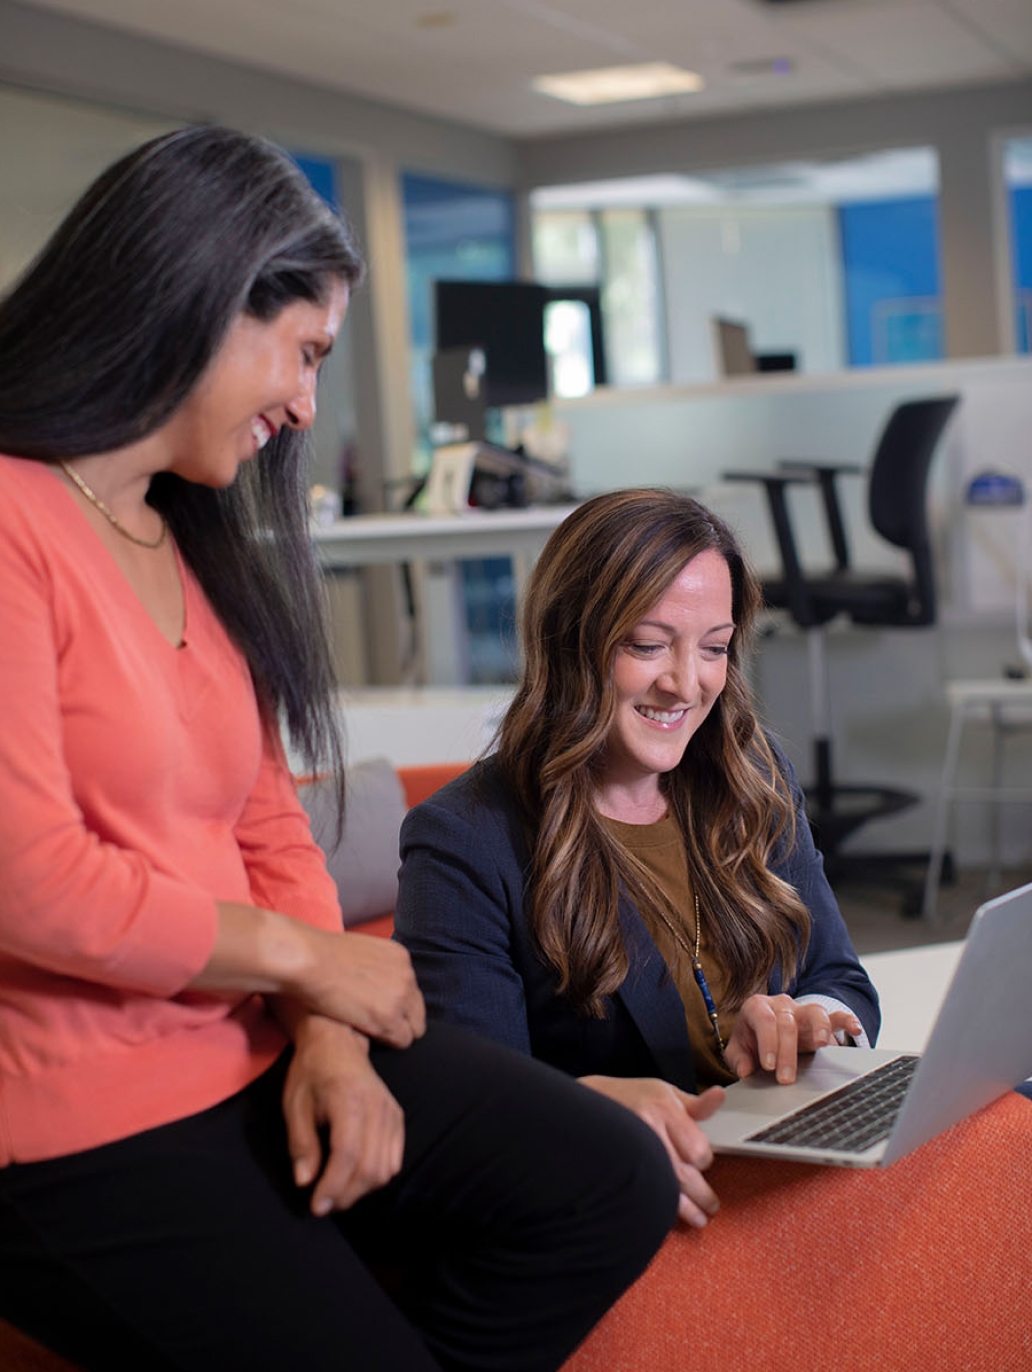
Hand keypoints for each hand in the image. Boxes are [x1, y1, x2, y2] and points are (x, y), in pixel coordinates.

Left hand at [282, 1013, 404, 1215]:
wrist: (338, 1041)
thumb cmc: (311, 1072)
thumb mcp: (295, 1105)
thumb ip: (301, 1144)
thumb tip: (305, 1182)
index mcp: (350, 1101)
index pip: (348, 1154)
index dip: (333, 1186)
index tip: (316, 1207)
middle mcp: (377, 1108)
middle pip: (371, 1167)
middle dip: (346, 1195)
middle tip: (323, 1204)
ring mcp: (391, 1112)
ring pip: (386, 1168)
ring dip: (362, 1190)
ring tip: (337, 1193)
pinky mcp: (397, 1117)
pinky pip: (395, 1159)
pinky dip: (378, 1176)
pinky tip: (356, 1177)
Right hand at [292, 928, 425, 1048]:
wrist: (310, 961)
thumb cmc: (321, 955)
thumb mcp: (359, 951)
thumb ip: (372, 965)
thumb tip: (368, 977)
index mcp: (400, 957)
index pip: (411, 989)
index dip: (395, 1003)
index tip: (379, 1009)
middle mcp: (407, 976)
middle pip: (417, 1010)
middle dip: (401, 1019)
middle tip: (377, 1026)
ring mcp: (401, 998)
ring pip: (414, 1028)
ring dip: (395, 1032)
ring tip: (372, 1033)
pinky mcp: (389, 1018)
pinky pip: (403, 1040)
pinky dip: (389, 1043)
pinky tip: (370, 1038)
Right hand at [579, 1075, 724, 1228]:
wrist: (590, 1105)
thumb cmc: (631, 1096)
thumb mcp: (665, 1092)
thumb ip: (696, 1105)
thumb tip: (719, 1096)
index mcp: (663, 1110)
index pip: (698, 1149)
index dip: (703, 1161)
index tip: (701, 1163)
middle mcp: (648, 1131)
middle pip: (685, 1175)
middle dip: (702, 1194)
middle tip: (711, 1204)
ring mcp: (632, 1153)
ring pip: (667, 1191)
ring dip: (688, 1209)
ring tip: (700, 1218)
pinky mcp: (621, 1170)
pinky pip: (647, 1195)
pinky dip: (661, 1209)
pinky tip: (670, 1216)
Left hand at [723, 995, 862, 1084]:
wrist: (765, 1032)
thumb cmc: (751, 1041)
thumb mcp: (738, 1050)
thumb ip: (738, 1058)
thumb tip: (745, 1070)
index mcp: (757, 1007)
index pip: (764, 1020)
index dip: (768, 1042)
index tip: (768, 1066)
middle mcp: (781, 1004)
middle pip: (787, 1023)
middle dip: (787, 1052)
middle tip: (785, 1078)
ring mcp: (802, 1010)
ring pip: (814, 1012)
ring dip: (819, 1029)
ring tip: (821, 1045)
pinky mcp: (821, 1020)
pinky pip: (836, 1016)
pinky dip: (846, 1021)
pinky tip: (855, 1030)